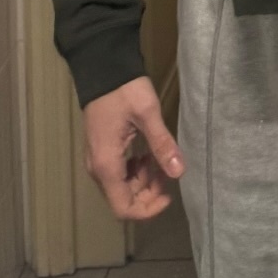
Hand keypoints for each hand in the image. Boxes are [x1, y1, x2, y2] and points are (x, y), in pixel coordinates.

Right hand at [82, 76, 183, 220]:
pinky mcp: (101, 151)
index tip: (169, 193)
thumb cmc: (124, 90)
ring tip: (160, 159)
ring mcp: (97, 160)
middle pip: (123, 200)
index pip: (123, 208)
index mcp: (107, 165)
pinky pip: (118, 174)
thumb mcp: (147, 114)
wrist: (102, 68)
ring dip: (144, 182)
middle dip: (149, 193)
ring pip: (121, 188)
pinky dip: (136, 171)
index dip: (147, 209)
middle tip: (168, 171)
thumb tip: (180, 172)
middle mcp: (98, 169)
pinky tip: (148, 154)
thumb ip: (162, 144)